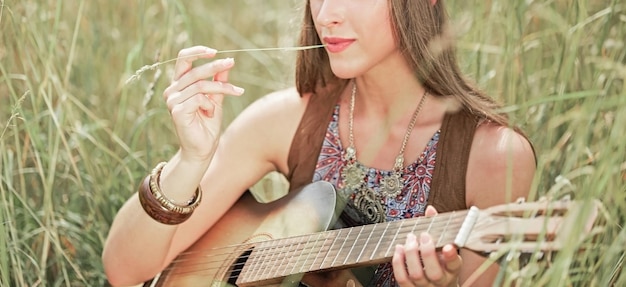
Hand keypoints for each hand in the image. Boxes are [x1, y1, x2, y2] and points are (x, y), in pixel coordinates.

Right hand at [163, 46, 244, 162]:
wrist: (203, 148)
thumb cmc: (208, 124)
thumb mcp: (216, 98)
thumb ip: (219, 81)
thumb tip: (228, 62)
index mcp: (179, 84)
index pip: (183, 59)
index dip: (197, 52)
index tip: (215, 51)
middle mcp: (172, 90)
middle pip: (194, 70)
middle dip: (215, 66)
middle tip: (231, 63)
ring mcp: (172, 100)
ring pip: (200, 85)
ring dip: (220, 88)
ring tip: (234, 93)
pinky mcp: (176, 111)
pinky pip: (198, 99)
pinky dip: (210, 104)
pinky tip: (211, 113)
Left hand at [392, 206, 461, 286]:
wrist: (439, 285)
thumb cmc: (441, 263)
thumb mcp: (444, 247)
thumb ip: (438, 228)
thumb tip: (430, 210)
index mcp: (452, 270)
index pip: (454, 265)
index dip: (451, 256)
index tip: (448, 246)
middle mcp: (440, 281)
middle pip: (434, 273)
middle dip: (427, 252)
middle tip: (424, 235)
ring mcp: (425, 286)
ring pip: (416, 275)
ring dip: (411, 255)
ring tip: (409, 240)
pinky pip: (402, 278)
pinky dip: (398, 263)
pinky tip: (399, 250)